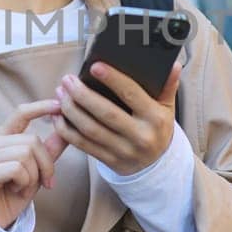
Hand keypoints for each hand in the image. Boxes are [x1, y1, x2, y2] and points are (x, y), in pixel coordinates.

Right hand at [0, 100, 69, 229]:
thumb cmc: (14, 192)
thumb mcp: (37, 169)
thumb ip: (50, 149)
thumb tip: (67, 127)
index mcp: (3, 136)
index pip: (20, 113)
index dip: (40, 107)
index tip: (58, 105)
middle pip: (32, 141)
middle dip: (45, 164)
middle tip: (44, 182)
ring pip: (26, 155)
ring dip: (34, 176)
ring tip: (24, 187)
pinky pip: (17, 169)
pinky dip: (24, 182)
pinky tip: (15, 190)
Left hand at [55, 60, 181, 175]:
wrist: (157, 167)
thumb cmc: (158, 129)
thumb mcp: (168, 108)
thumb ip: (168, 86)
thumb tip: (173, 64)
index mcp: (155, 118)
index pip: (132, 94)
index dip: (112, 79)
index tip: (94, 66)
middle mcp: (140, 136)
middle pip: (105, 113)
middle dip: (82, 95)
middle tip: (68, 80)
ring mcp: (123, 151)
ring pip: (90, 130)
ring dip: (71, 110)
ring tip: (61, 93)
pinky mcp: (109, 161)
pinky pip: (83, 145)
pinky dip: (67, 130)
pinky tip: (58, 116)